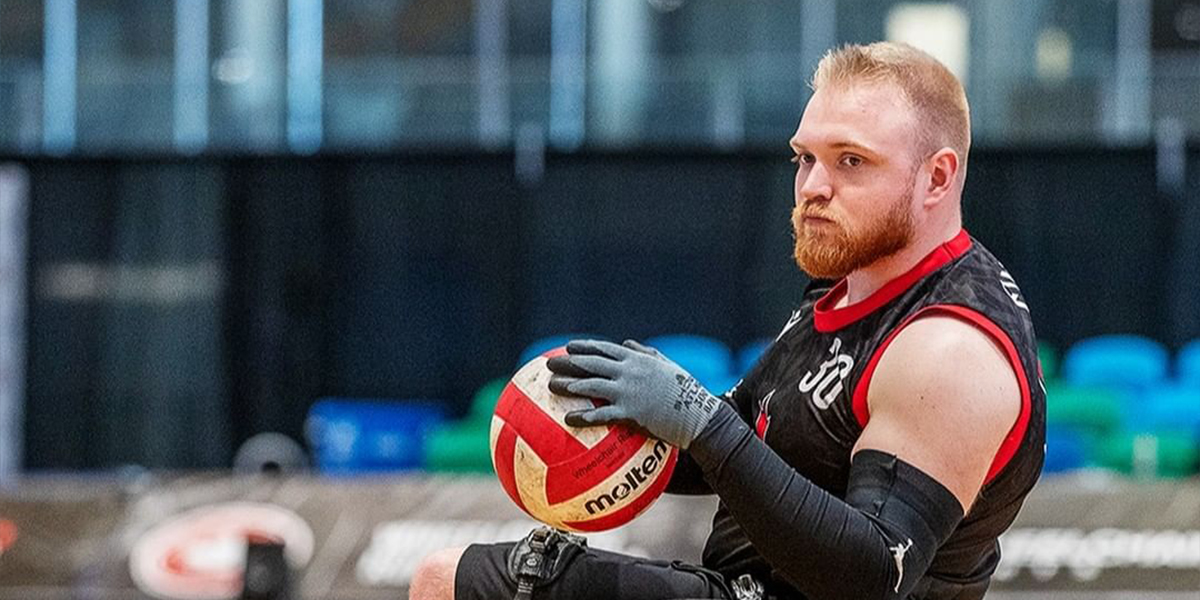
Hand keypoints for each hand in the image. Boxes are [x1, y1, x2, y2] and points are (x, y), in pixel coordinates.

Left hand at [545, 339, 720, 448]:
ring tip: (551, 387)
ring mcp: (629, 392)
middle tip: (549, 364)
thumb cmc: (685, 390)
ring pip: (591, 386)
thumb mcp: (666, 365)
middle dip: (567, 363)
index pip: (604, 349)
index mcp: (637, 360)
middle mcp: (629, 372)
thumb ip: (645, 353)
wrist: (698, 414)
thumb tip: (627, 343)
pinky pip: (601, 415)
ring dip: (568, 386)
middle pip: (591, 364)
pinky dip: (583, 417)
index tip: (568, 346)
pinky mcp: (631, 413)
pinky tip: (568, 420)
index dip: (584, 347)